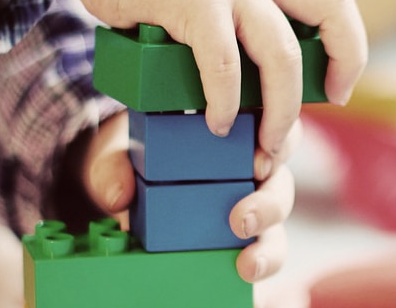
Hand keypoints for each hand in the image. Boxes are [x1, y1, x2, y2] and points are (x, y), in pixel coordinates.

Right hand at [2, 0, 366, 159]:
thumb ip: (237, 32)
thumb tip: (249, 94)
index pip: (335, 2)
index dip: (349, 48)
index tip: (338, 90)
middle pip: (330, 13)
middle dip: (336, 73)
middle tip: (306, 122)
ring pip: (281, 54)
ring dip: (279, 110)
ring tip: (261, 145)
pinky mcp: (192, 1)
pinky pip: (223, 62)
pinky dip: (223, 101)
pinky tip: (214, 122)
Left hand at [81, 112, 301, 281]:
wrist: (127, 186)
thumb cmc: (136, 158)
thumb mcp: (121, 154)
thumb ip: (114, 167)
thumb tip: (118, 196)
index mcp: (231, 126)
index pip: (270, 124)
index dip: (276, 141)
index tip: (257, 164)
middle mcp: (250, 162)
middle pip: (280, 175)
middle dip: (270, 201)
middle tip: (242, 220)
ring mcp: (252, 198)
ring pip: (280, 213)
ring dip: (269, 238)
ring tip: (248, 260)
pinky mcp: (247, 233)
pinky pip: (268, 247)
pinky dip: (263, 260)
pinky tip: (245, 269)